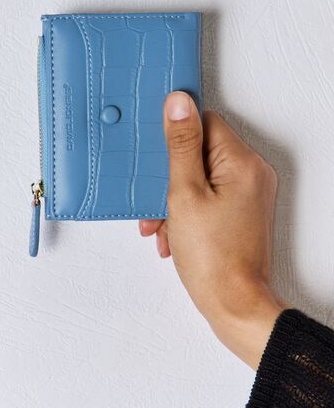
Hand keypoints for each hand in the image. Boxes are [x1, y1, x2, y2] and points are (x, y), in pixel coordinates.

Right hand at [139, 91, 288, 368]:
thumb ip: (181, 145)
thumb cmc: (213, 258)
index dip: (176, 136)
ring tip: (159, 224)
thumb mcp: (184, 193)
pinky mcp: (242, 210)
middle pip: (201, 151)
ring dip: (173, 198)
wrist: (234, 305)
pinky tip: (171, 233)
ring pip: (200, 177)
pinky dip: (187, 210)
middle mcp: (252, 173)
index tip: (157, 153)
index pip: (205, 122)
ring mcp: (248, 194)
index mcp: (242, 162)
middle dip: (169, 176)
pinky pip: (209, 196)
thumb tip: (179, 102)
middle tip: (154, 199)